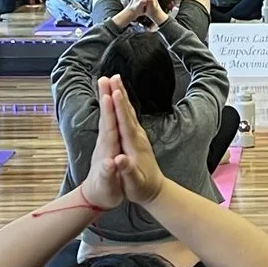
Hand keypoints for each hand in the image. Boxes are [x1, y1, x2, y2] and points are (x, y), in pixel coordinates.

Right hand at [100, 79, 167, 203]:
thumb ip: (127, 171)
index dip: (119, 108)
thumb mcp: (134, 184)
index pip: (125, 123)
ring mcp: (138, 135)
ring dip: (121, 94)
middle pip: (126, 111)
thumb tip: (119, 160)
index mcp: (133, 146)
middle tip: (112, 76)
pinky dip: (123, 104)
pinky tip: (120, 96)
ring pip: (128, 111)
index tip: (114, 92)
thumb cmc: (141, 189)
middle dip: (119, 93)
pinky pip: (128, 115)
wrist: (156, 190)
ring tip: (115, 79)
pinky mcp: (136, 137)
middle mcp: (137, 137)